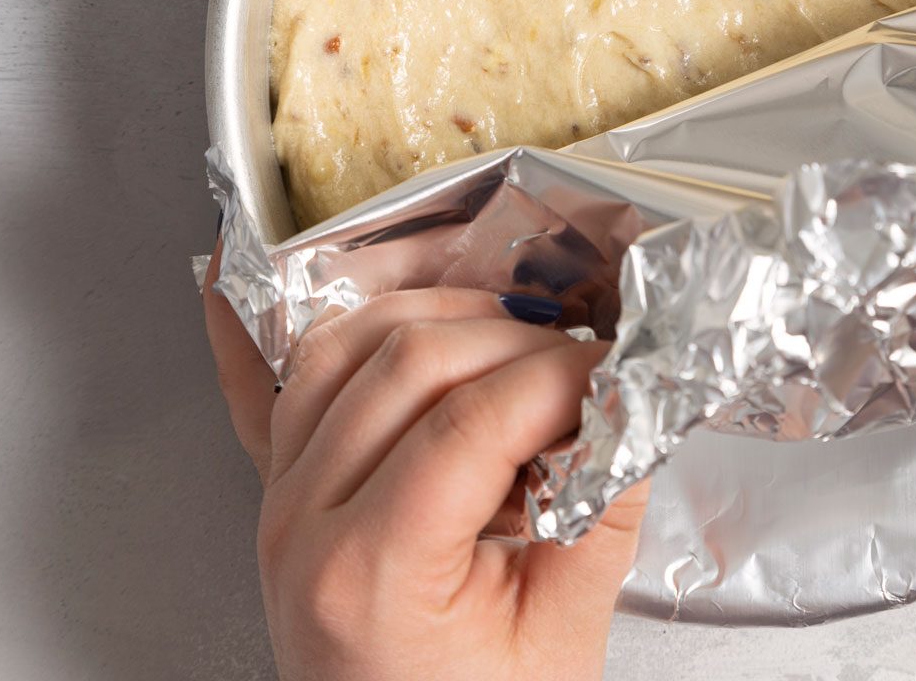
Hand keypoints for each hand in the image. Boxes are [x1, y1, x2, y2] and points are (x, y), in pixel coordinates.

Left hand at [203, 270, 645, 680]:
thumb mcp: (561, 635)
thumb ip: (604, 511)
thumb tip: (636, 404)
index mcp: (366, 574)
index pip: (469, 420)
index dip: (558, 376)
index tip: (617, 372)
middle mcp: (301, 525)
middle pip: (406, 362)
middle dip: (514, 340)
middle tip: (582, 363)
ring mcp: (278, 501)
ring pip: (341, 345)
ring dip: (436, 318)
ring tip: (510, 338)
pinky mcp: (279, 492)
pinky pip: (279, 382)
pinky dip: (315, 328)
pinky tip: (290, 280)